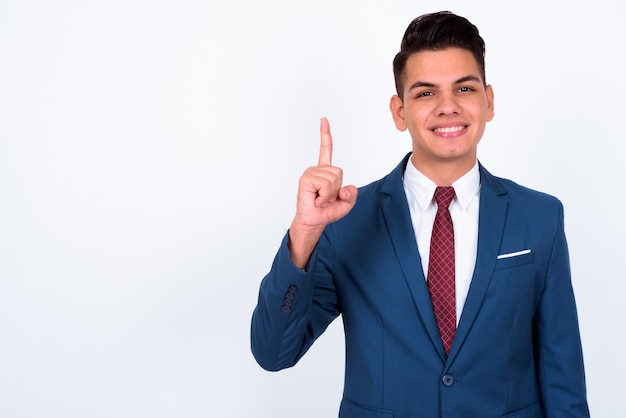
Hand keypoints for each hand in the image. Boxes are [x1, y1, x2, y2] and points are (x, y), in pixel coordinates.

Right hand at [288, 117, 357, 267]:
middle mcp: (317, 170)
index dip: (325, 134)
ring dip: (330, 194)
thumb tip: (345, 189)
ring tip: (320, 199)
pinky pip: (325, 184)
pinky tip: (316, 199)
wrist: (314, 221)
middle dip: (337, 189)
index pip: (326, 149)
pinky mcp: (306, 179)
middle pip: (339, 172)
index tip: (323, 119)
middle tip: (326, 198)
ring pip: (333, 179)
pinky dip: (325, 196)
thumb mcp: (347, 203)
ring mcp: (310, 173)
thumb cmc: (327, 211)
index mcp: (325, 171)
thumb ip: (352, 194)